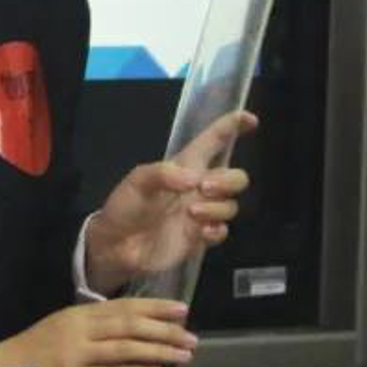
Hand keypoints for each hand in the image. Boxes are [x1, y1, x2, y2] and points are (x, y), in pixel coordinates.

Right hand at [0, 299, 195, 366]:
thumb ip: (94, 326)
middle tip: (190, 335)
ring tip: (182, 354)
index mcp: (79, 314)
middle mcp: (79, 330)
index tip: (181, 309)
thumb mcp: (63, 327)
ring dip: (157, 351)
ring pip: (124, 349)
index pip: (124, 306)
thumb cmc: (35, 350)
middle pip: (129, 326)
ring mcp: (75, 354)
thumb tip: (134, 329)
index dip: (154, 307)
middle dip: (163, 330)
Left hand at [84, 109, 257, 294]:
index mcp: (185, 166)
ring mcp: (201, 214)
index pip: (214, 141)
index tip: (250, 120)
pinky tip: (200, 232)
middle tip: (203, 189)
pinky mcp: (200, 238)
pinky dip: (217, 230)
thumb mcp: (137, 180)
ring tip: (191, 214)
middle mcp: (199, 188)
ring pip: (232, 205)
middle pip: (235, 177)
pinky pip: (223, 231)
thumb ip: (164, 173)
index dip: (232, 127)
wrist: (117, 246)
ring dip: (217, 208)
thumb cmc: (125, 206)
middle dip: (229, 180)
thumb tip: (195, 179)